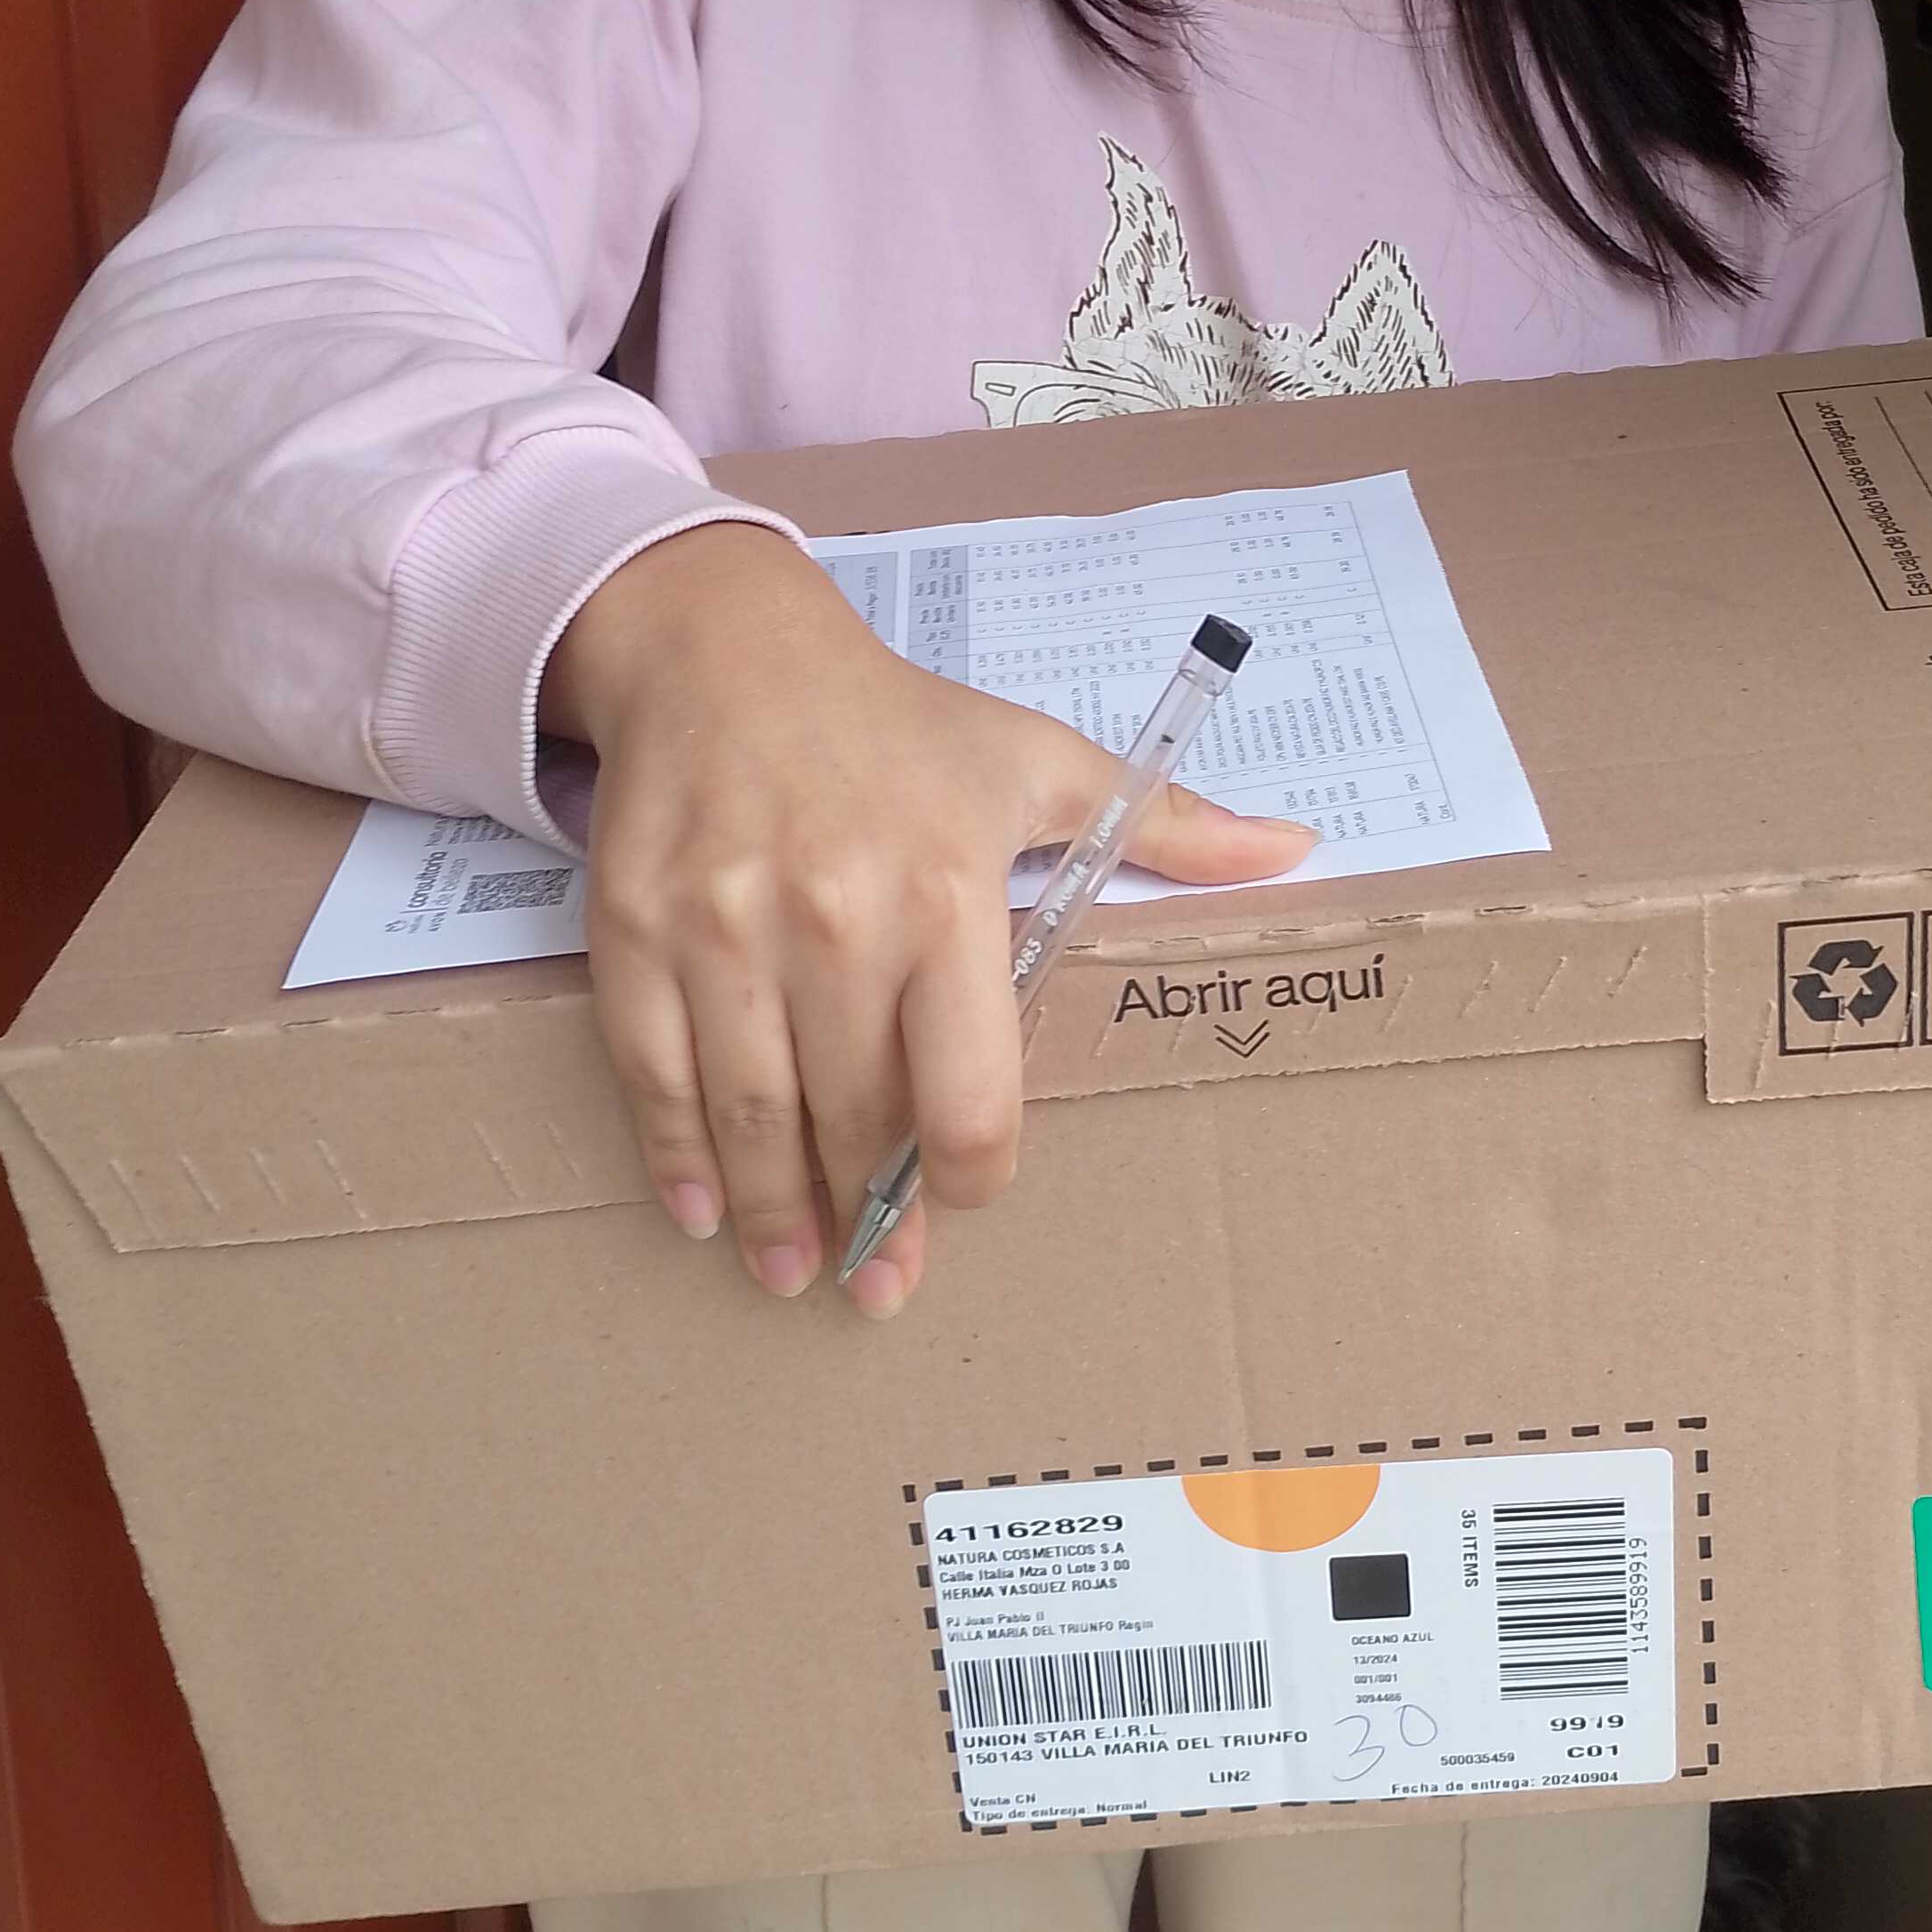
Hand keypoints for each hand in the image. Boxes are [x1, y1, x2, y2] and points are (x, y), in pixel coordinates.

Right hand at [541, 525, 1315, 1312]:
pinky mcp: (634, 929)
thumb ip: (1168, 825)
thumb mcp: (1039, 760)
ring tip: (789, 1272)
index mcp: (948, 898)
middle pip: (857, 1120)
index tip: (964, 1200)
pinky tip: (703, 1212)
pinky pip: (656, 1072)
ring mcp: (724, 930)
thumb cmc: (896, 723)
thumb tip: (1297, 848)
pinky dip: (677, 1156)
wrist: (725, 647)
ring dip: (774, 1215)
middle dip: (869, 1218)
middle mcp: (836, 924)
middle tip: (878, 1283)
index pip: (967, 1096)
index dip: (967, 1176)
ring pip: (755, 1116)